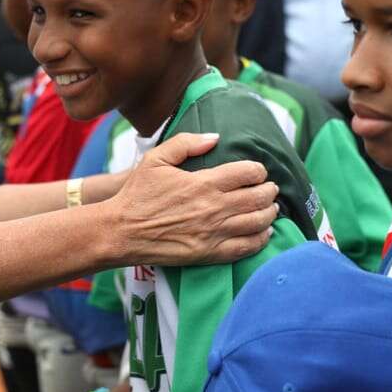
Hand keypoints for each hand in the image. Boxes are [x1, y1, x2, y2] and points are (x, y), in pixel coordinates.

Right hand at [104, 132, 278, 266]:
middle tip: (270, 189)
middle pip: (259, 197)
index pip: (248, 172)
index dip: (258, 170)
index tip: (257, 171)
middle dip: (269, 191)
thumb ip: (187, 143)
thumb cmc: (137, 194)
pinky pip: (247, 247)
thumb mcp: (156, 158)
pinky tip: (264, 232)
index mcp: (204, 182)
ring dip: (270, 213)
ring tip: (271, 208)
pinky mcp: (210, 253)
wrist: (121, 231)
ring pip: (258, 222)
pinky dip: (261, 239)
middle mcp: (214, 207)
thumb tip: (215, 137)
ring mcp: (214, 232)